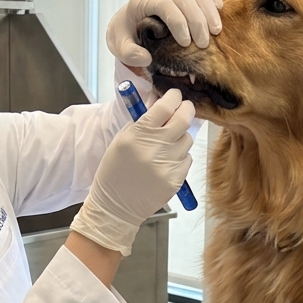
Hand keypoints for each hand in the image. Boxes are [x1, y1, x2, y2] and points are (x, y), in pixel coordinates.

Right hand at [71, 88, 194, 255]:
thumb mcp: (122, 140)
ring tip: (166, 145)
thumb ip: (142, 122)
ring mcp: (168, 164)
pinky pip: (187, 158)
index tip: (175, 95)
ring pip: (188, 139)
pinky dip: (180, 157)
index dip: (173, 97)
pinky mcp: (177, 179)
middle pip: (184, 118)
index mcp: (138, 135)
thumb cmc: (115, 172)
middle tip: (183, 109)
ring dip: (180, 137)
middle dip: (186, 109)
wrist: (116, 206)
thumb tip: (161, 103)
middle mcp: (155, 148)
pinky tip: (165, 163)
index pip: (165, 106)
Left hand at [106, 0, 222, 68]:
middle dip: (197, 20)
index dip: (179, 22)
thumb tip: (146, 58)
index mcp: (140, 1)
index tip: (186, 44)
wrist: (127, 21)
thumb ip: (129, 55)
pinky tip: (219, 10)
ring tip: (216, 31)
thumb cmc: (125, 35)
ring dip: (208, 9)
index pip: (164, 5)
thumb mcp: (120, 47)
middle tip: (204, 43)